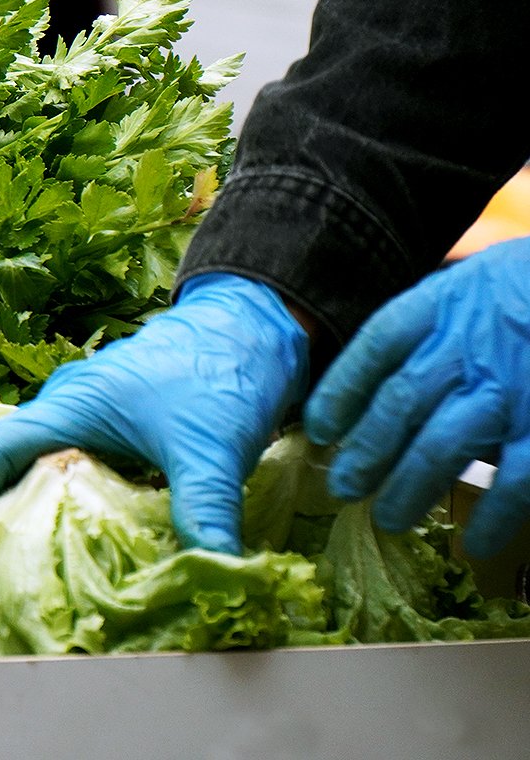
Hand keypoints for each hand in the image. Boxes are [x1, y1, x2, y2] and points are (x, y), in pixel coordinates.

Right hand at [0, 272, 310, 553]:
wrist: (254, 323)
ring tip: (3, 565)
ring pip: (34, 465)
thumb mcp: (211, 446)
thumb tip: (211, 576)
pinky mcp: (114, 425)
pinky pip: (68, 467)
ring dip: (16, 508)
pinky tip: (68, 539)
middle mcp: (69, 407)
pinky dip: (57, 503)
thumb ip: (205, 510)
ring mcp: (90, 413)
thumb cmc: (222, 368)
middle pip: (2, 462)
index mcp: (72, 404)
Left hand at [303, 235, 529, 557]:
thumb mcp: (468, 286)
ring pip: (442, 446)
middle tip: (342, 487)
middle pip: (399, 402)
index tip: (319, 428)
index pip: (375, 346)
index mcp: (441, 303)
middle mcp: (468, 346)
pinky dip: (492, 516)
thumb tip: (383, 394)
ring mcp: (510, 388)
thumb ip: (430, 330)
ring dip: (408, 488)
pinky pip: (516, 479)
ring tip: (387, 518)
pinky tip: (471, 542)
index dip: (340, 390)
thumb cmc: (524, 288)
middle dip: (365, 452)